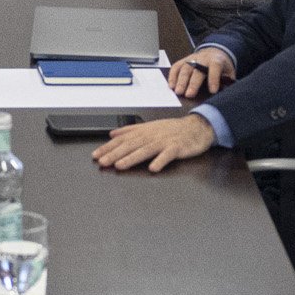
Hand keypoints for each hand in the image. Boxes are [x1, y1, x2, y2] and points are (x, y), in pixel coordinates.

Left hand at [91, 114, 215, 172]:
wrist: (198, 127)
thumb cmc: (173, 129)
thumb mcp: (150, 127)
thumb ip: (131, 130)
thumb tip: (112, 133)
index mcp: (144, 131)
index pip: (122, 139)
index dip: (108, 147)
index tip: (96, 155)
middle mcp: (152, 136)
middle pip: (131, 145)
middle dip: (115, 154)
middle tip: (102, 162)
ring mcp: (165, 141)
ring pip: (146, 150)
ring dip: (132, 158)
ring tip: (120, 165)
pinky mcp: (177, 148)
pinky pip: (168, 155)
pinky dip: (160, 160)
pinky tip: (153, 168)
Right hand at [169, 46, 234, 97]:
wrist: (214, 52)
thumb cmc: (221, 66)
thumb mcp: (229, 72)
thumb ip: (228, 81)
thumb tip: (224, 92)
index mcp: (216, 60)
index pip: (215, 68)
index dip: (214, 79)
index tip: (212, 91)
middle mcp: (203, 58)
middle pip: (197, 69)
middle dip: (193, 83)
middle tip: (189, 95)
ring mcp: (191, 59)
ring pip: (185, 68)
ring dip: (181, 81)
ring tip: (178, 92)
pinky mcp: (183, 61)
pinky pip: (176, 67)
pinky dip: (172, 76)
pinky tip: (171, 86)